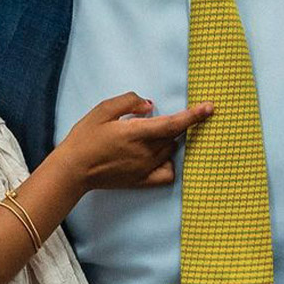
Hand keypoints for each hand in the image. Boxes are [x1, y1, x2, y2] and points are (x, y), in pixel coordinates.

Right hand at [59, 92, 212, 190]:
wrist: (73, 170)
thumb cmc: (85, 137)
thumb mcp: (103, 110)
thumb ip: (129, 102)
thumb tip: (150, 105)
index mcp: (137, 133)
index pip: (174, 123)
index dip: (194, 115)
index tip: (210, 107)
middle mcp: (146, 152)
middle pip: (175, 136)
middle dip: (177, 124)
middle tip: (162, 118)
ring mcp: (145, 168)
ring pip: (171, 151)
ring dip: (171, 140)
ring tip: (152, 134)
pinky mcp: (141, 181)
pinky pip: (167, 174)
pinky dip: (169, 163)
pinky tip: (160, 156)